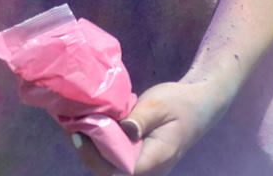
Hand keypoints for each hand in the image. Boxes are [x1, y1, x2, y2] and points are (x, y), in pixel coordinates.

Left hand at [72, 78, 226, 175]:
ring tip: (77, 124)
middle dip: (89, 154)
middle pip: (112, 173)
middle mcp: (149, 169)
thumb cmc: (180, 103)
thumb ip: (140, 118)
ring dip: (94, 150)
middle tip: (72, 126)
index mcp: (155, 159)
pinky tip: (92, 125)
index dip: (96, 158)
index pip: (120, 171)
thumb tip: (123, 129)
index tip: (79, 134)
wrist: (199, 103)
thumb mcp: (159, 104)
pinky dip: (103, 144)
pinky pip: (118, 157)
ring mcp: (145, 164)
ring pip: (113, 167)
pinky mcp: (140, 155)